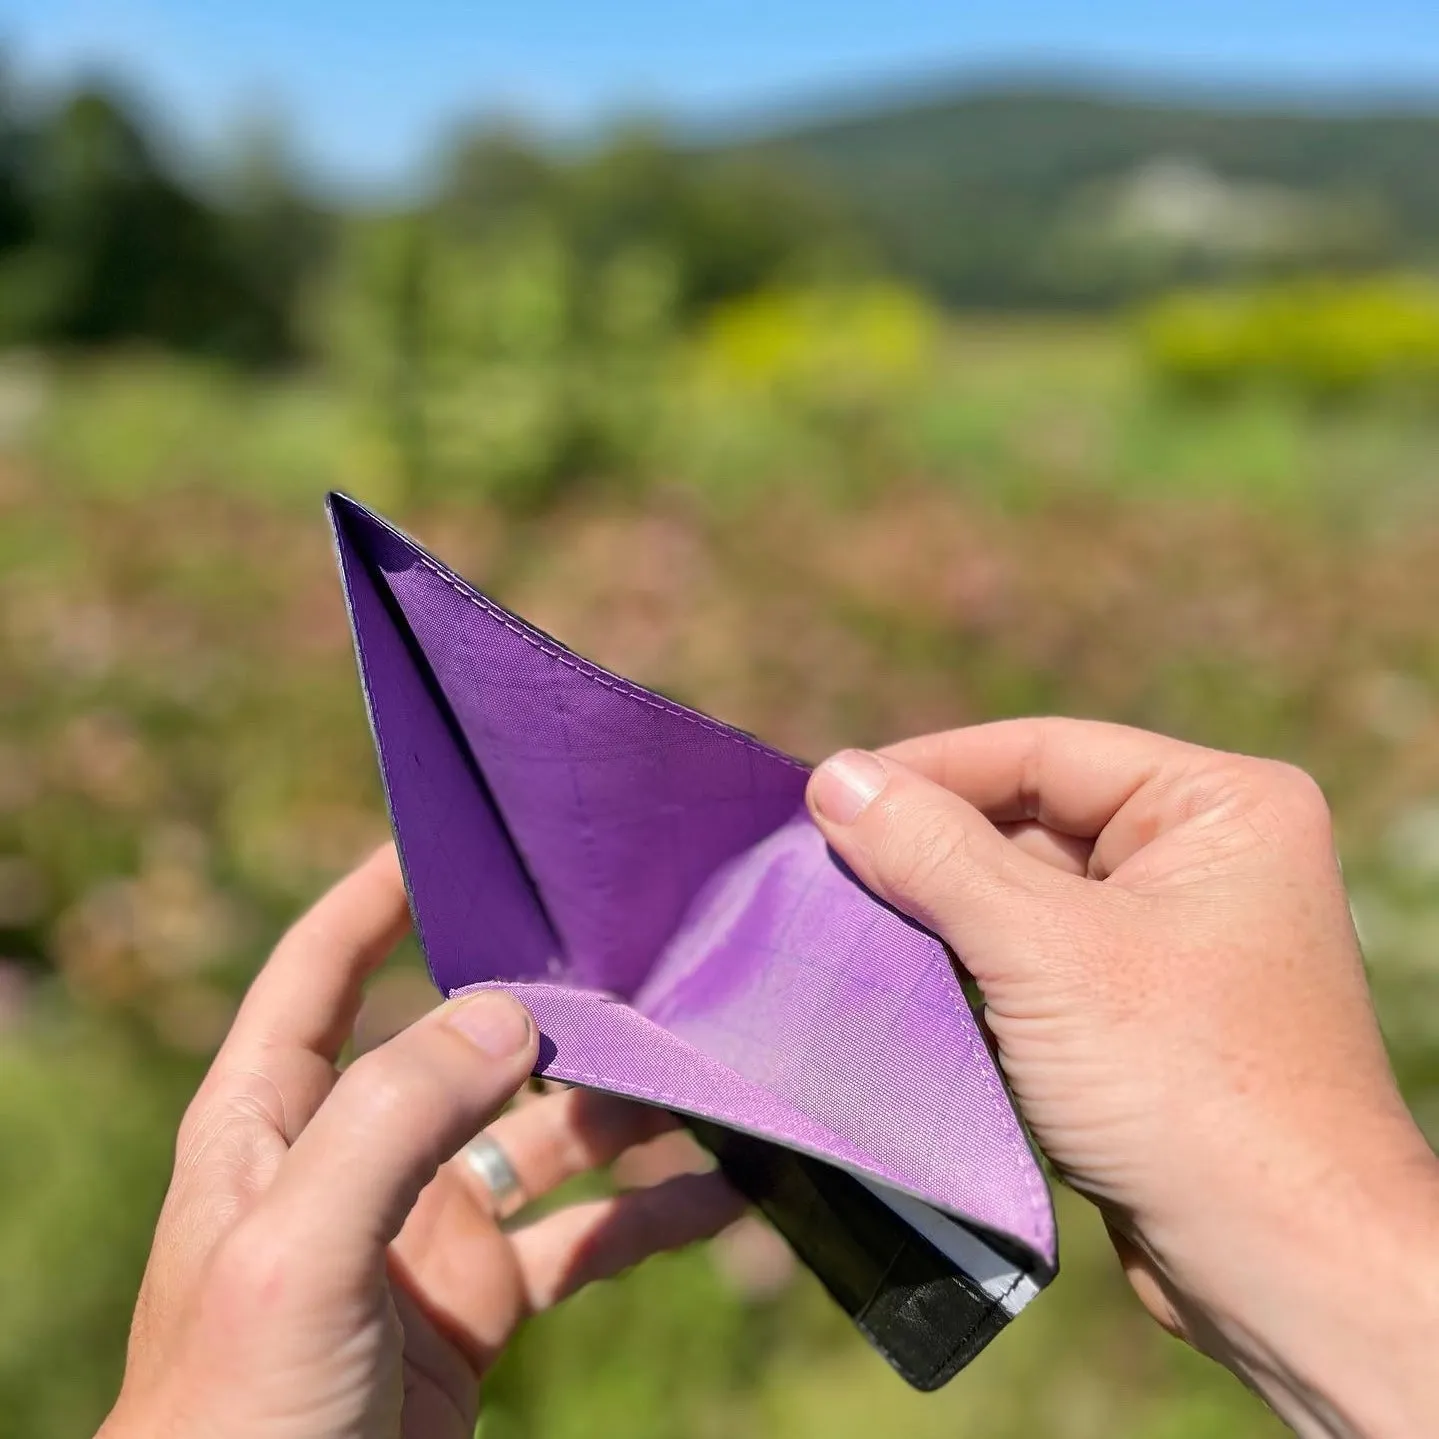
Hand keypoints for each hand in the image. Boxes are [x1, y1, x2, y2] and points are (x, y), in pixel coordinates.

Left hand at [100, 847, 741, 1438]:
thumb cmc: (239, 1413)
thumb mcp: (298, 1249)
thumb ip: (397, 1115)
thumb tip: (516, 1011)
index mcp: (271, 1123)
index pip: (320, 974)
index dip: (376, 897)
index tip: (454, 833)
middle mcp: (354, 1157)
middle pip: (464, 1044)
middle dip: (552, 1001)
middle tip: (644, 952)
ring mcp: (422, 1229)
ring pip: (542, 1135)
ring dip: (622, 1106)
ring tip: (710, 1067)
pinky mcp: (480, 1300)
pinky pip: (582, 1236)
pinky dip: (650, 1213)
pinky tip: (726, 1193)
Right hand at [807, 720, 1438, 1438]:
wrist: (1286, 1271)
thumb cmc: (1190, 1088)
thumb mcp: (1046, 952)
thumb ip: (935, 856)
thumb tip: (835, 775)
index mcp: (1218, 808)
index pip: (1044, 752)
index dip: (930, 768)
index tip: (828, 791)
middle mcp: (1203, 859)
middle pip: (1030, 822)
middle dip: (928, 850)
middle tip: (820, 864)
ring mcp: (1173, 940)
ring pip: (1023, 898)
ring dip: (940, 915)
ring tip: (842, 920)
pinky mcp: (1141, 1014)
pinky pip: (1033, 963)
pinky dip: (968, 970)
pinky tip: (899, 981)